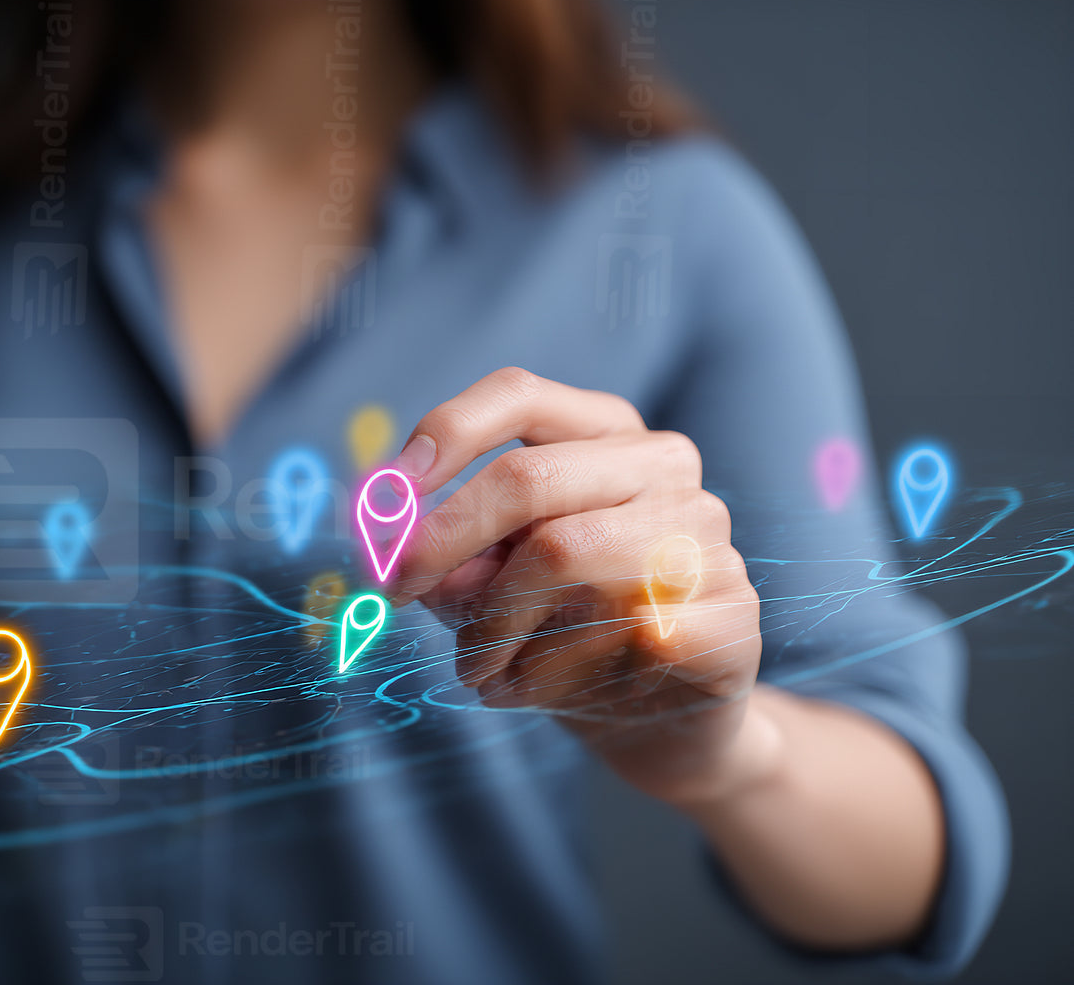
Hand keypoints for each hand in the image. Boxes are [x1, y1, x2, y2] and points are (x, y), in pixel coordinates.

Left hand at [385, 368, 767, 804]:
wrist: (657, 726)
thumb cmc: (560, 633)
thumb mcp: (486, 588)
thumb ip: (448, 559)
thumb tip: (405, 544)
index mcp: (603, 435)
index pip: (520, 396)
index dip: (444, 433)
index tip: (388, 491)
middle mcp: (663, 467)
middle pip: (530, 477)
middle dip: (445, 538)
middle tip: (394, 590)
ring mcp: (707, 535)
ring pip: (565, 551)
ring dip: (495, 624)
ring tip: (475, 669)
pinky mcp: (733, 614)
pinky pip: (616, 629)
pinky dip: (551, 671)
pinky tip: (534, 692)